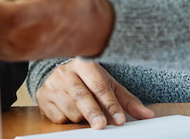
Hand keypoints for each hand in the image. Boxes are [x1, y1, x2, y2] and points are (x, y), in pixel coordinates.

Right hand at [36, 58, 153, 127]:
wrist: (57, 71)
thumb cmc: (87, 78)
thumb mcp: (107, 83)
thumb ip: (126, 100)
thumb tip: (146, 115)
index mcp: (83, 64)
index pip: (98, 86)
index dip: (110, 104)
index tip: (119, 119)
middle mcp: (65, 72)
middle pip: (81, 96)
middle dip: (93, 112)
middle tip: (101, 125)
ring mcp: (52, 85)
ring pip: (71, 110)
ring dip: (82, 118)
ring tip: (85, 111)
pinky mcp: (42, 97)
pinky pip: (58, 117)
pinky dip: (68, 119)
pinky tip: (71, 110)